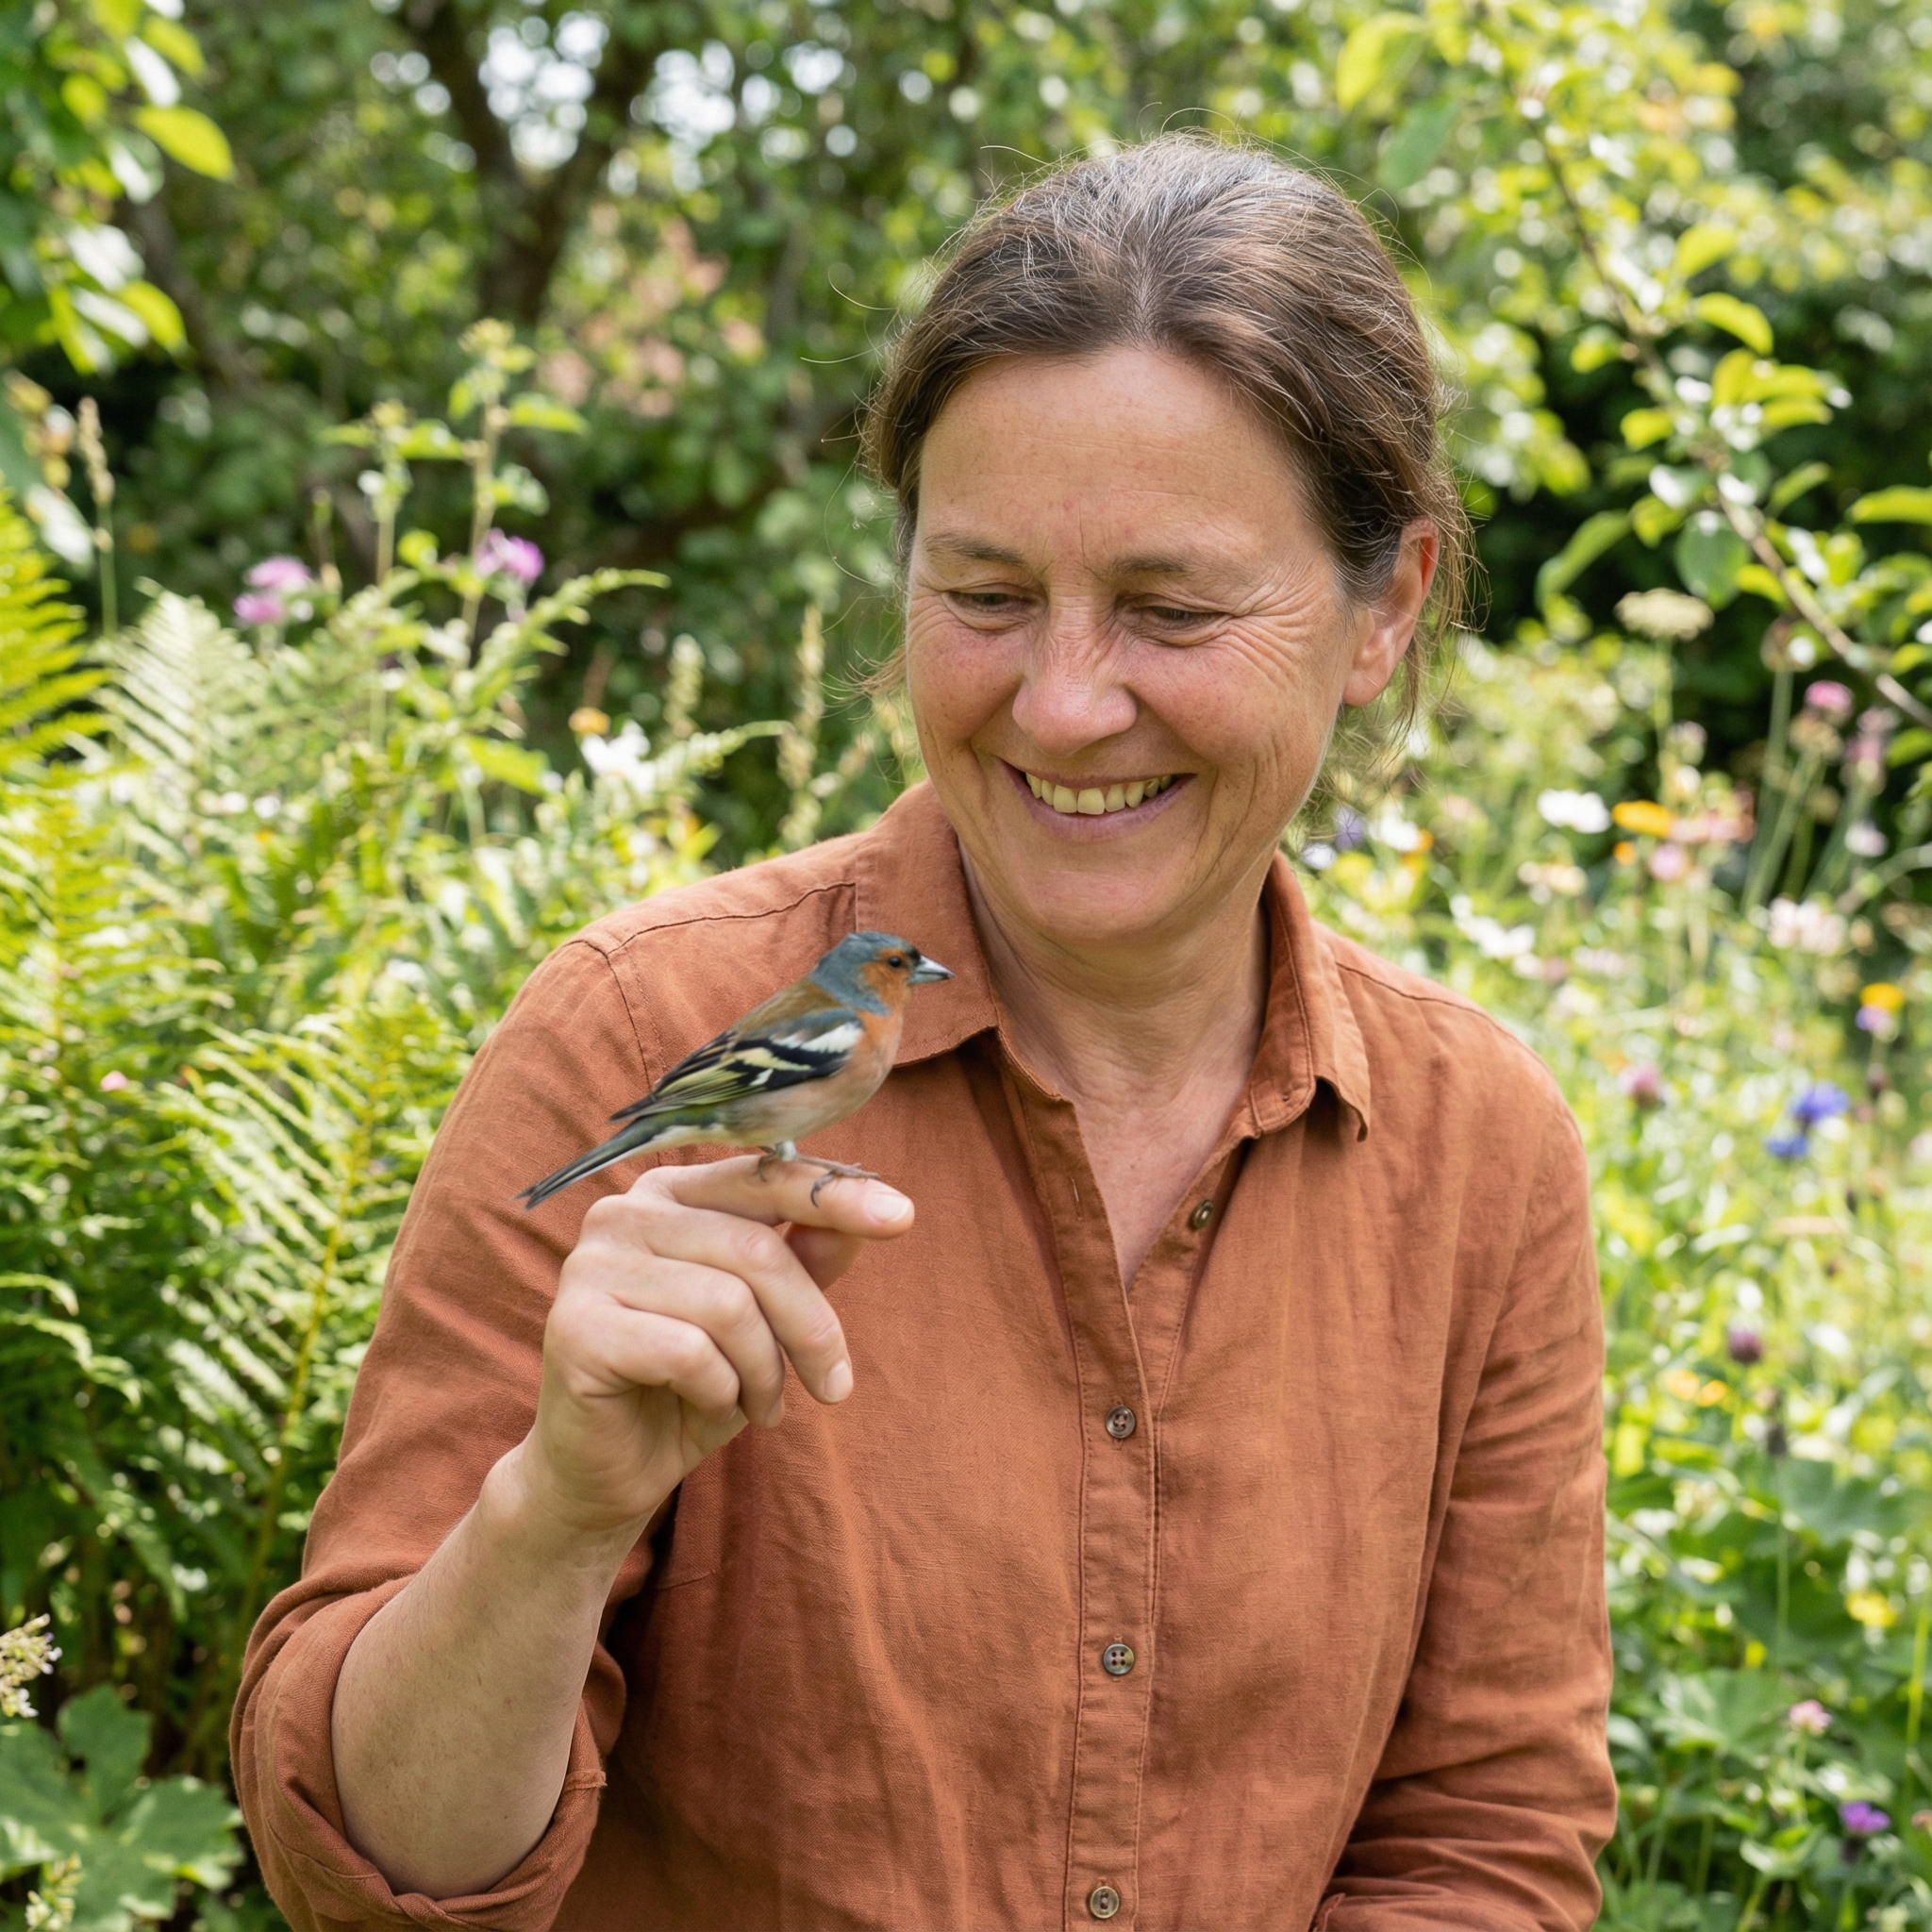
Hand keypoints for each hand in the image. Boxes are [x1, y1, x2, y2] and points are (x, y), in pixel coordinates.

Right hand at [501, 1157, 913, 1546]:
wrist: (606, 1471)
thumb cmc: (693, 1384)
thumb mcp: (767, 1321)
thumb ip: (808, 1258)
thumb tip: (868, 1213)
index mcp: (670, 1193)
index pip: (764, 1177)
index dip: (835, 1196)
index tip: (903, 1218)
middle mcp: (623, 1212)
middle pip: (757, 1250)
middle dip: (811, 1326)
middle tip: (834, 1386)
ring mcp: (590, 1264)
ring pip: (728, 1304)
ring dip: (766, 1371)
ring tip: (765, 1407)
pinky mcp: (574, 1326)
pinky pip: (688, 1351)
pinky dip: (720, 1391)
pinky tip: (708, 1407)